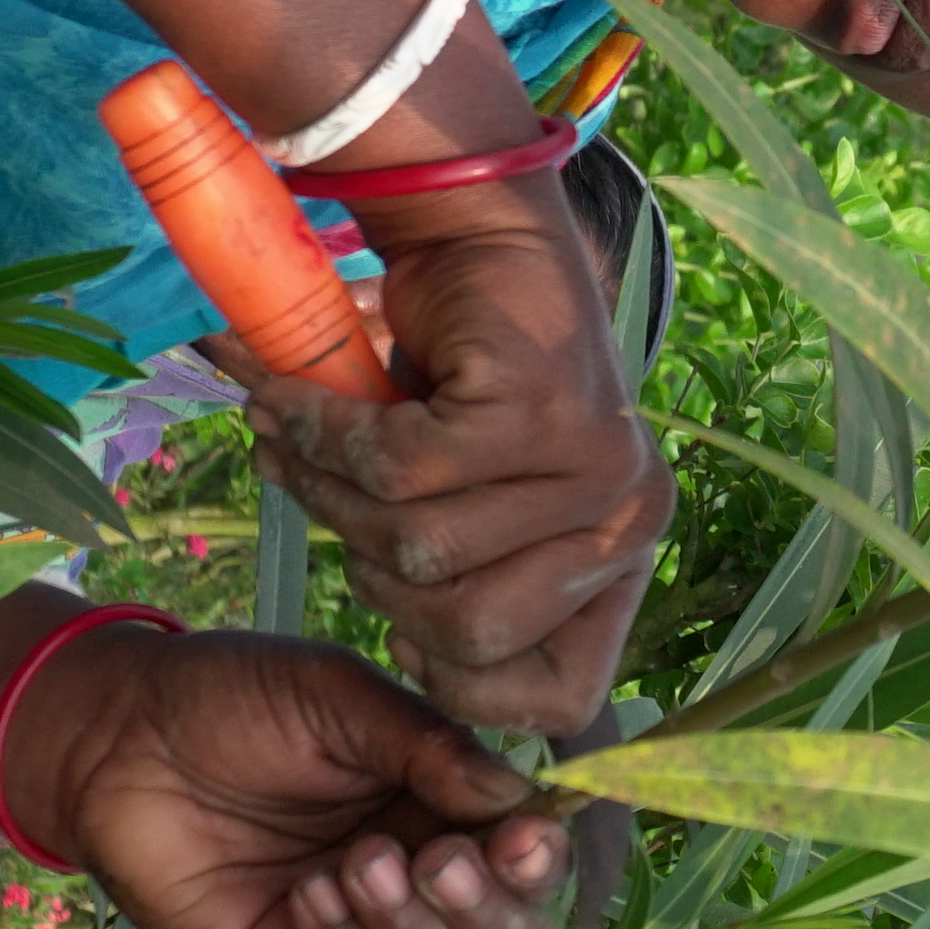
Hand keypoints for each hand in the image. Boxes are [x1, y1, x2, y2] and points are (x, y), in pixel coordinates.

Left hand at [7, 617, 575, 928]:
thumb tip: (522, 802)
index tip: (522, 839)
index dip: (538, 865)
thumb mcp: (341, 698)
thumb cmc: (234, 700)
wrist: (117, 736)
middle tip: (438, 863)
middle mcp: (417, 883)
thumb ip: (429, 748)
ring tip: (355, 865)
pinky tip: (310, 896)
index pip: (529, 865)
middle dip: (488, 917)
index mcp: (446, 810)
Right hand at [243, 178, 669, 737]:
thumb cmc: (456, 376)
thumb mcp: (460, 498)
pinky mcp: (537, 410)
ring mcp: (594, 465)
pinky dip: (328, 435)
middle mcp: (628, 519)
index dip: (463, 685)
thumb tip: (399, 669)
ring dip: (333, 495)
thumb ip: (440, 582)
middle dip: (371, 575)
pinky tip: (301, 398)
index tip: (404, 636)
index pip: (564, 699)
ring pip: (418, 549)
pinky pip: (399, 470)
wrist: (472, 229)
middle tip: (336, 501)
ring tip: (304, 438)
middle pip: (464, 633)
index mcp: (619, 558)